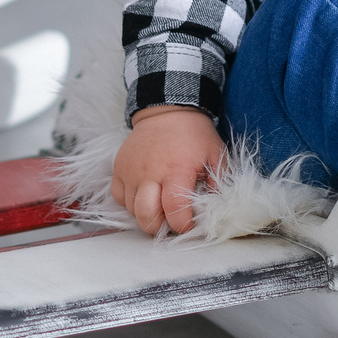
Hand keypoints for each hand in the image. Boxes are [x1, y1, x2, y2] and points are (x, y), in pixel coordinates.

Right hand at [111, 106, 223, 236]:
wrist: (168, 110)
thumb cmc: (194, 134)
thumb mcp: (216, 155)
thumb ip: (219, 182)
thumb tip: (216, 208)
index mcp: (177, 171)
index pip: (174, 211)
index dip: (182, 225)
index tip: (189, 224)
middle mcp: (150, 173)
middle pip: (146, 216)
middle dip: (159, 228)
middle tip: (170, 222)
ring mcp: (131, 171)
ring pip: (131, 209)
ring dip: (145, 214)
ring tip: (158, 205)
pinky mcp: (119, 167)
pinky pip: (118, 196)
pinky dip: (129, 202)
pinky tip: (143, 194)